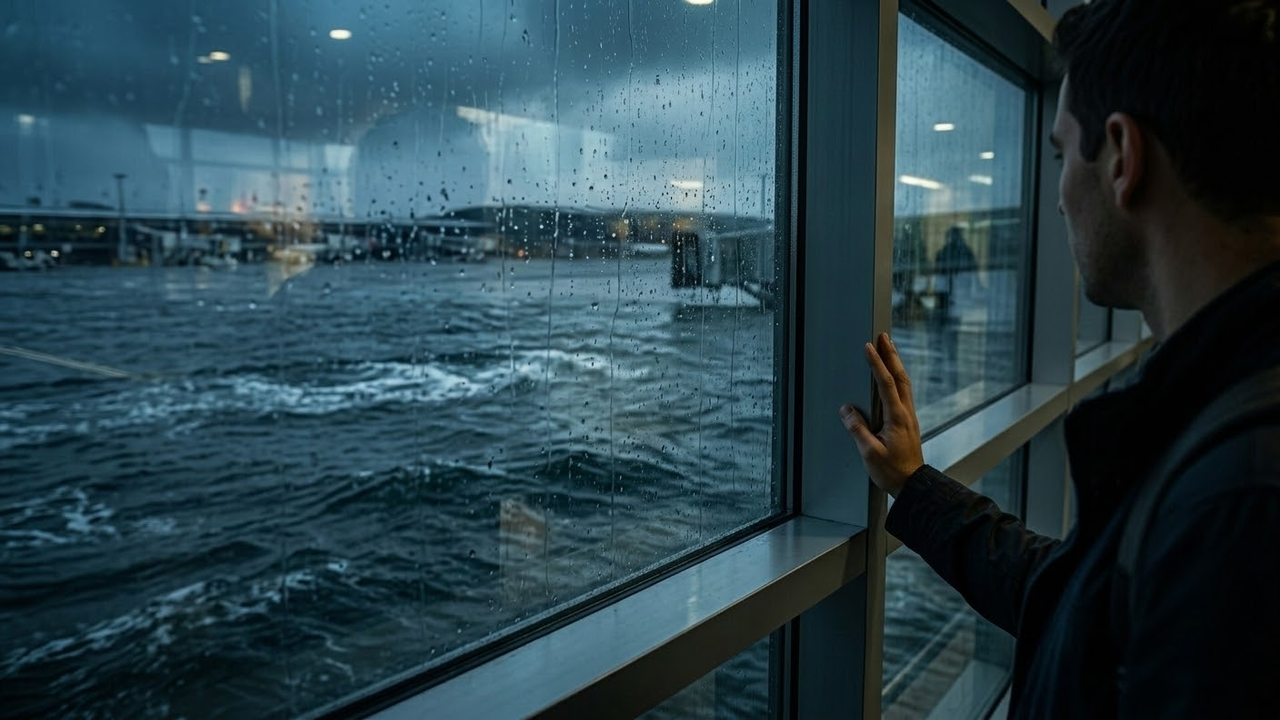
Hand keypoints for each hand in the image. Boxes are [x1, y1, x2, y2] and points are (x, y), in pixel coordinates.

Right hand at [838, 333, 924, 496]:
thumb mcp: (870, 453)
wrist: (914, 485)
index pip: (886, 384)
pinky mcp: (908, 422)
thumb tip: (846, 409)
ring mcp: (909, 417)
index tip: (869, 347)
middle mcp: (906, 413)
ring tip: (889, 349)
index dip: (877, 364)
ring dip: (896, 364)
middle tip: (884, 337)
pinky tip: (893, 377)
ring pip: (904, 383)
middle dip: (891, 355)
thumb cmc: (892, 471)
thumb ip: (857, 429)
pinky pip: (904, 393)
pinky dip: (898, 378)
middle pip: (900, 377)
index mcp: (897, 417)